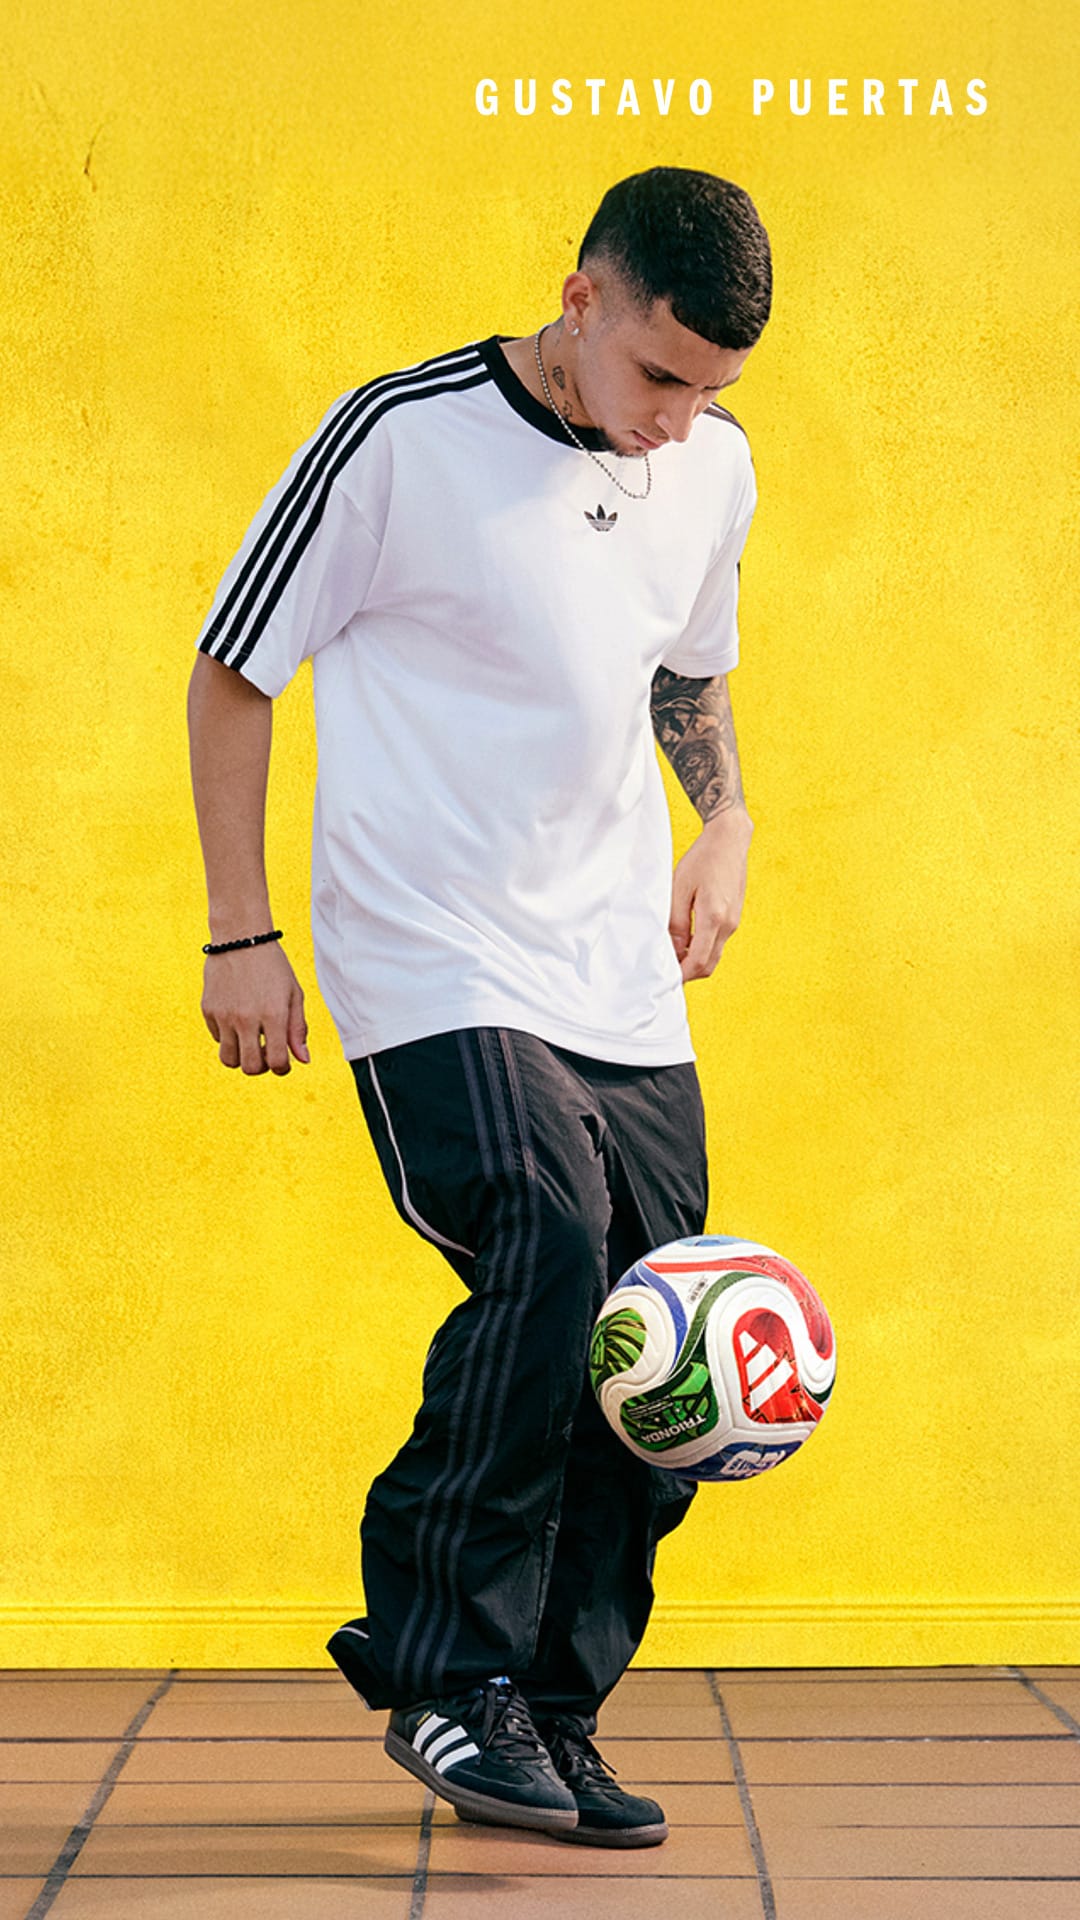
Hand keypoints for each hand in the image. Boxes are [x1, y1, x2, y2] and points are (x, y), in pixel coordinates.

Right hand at [201, 942, 309, 1074]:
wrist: (241, 938)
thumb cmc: (273, 966)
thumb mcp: (293, 994)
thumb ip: (298, 1028)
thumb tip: (302, 1060)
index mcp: (274, 1014)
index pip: (276, 1062)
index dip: (282, 1068)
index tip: (283, 1062)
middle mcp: (247, 1018)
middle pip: (249, 1067)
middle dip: (260, 1067)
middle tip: (265, 1054)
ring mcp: (225, 1015)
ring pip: (229, 1059)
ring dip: (241, 1057)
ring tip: (250, 1042)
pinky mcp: (209, 1010)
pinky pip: (217, 1038)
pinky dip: (227, 1037)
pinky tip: (237, 1020)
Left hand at [669, 808, 752, 981]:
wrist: (729, 840)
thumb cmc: (702, 859)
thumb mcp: (679, 888)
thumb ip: (677, 922)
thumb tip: (675, 949)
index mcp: (714, 918)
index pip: (699, 961)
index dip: (682, 974)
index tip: (666, 978)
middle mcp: (728, 924)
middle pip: (709, 965)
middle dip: (688, 973)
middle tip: (666, 971)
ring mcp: (734, 922)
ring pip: (714, 955)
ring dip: (695, 961)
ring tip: (672, 955)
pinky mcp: (734, 917)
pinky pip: (718, 942)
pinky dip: (702, 949)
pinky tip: (686, 941)